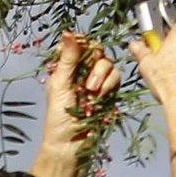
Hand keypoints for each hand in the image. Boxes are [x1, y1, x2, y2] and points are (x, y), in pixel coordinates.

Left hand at [39, 31, 120, 151]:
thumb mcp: (60, 84)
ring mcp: (97, 80)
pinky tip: (99, 98)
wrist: (72, 144)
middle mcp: (82, 70)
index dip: (83, 43)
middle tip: (87, 83)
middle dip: (94, 64)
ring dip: (101, 77)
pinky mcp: (109, 91)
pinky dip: (109, 86)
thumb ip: (68, 59)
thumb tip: (69, 33)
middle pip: (97, 51)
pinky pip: (116, 77)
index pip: (78, 44)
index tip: (83, 49)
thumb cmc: (59, 117)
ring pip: (108, 64)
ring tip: (91, 94)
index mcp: (66, 66)